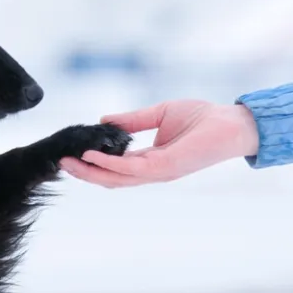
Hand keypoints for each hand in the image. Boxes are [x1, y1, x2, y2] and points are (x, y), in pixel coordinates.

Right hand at [59, 100, 259, 187]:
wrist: (232, 123)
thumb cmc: (203, 118)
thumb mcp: (159, 113)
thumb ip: (133, 120)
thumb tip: (105, 121)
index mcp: (151, 160)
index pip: (116, 167)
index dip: (93, 163)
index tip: (71, 154)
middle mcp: (153, 171)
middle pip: (111, 178)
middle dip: (84, 172)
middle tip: (60, 163)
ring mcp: (159, 171)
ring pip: (117, 178)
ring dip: (90, 171)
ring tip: (68, 161)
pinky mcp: (166, 166)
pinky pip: (131, 169)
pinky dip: (109, 163)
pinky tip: (92, 155)